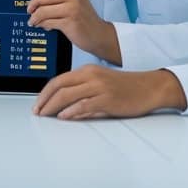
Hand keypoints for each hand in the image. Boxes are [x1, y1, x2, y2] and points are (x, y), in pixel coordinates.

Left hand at [27, 0, 119, 64]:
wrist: (100, 35)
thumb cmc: (86, 21)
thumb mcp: (75, 3)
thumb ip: (58, 0)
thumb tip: (36, 2)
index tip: (31, 5)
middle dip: (32, 7)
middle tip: (30, 13)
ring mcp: (72, 8)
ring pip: (43, 11)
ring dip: (35, 18)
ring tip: (34, 22)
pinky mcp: (70, 22)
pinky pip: (48, 22)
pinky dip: (42, 25)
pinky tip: (44, 27)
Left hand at [33, 66, 186, 119]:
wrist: (150, 87)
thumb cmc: (126, 87)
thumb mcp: (101, 84)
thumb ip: (83, 92)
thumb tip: (65, 108)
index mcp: (88, 70)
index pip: (58, 80)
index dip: (45, 92)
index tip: (38, 103)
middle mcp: (91, 76)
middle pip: (59, 86)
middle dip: (45, 100)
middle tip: (37, 111)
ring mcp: (99, 87)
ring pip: (68, 95)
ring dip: (53, 106)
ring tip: (46, 115)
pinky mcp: (107, 99)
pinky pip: (84, 105)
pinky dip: (71, 111)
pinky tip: (63, 117)